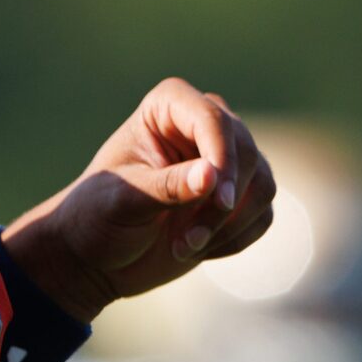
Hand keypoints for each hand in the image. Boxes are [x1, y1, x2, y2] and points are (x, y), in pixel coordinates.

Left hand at [1, 78, 275, 322]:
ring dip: (230, 225)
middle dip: (222, 205)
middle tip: (188, 241)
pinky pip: (263, 213)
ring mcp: (225, 160)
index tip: (220, 201)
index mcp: (168, 107)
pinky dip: (237, 238)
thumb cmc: (98, 216)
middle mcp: (203, 124)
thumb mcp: (125, 200)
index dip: (223, 158)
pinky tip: (199, 249)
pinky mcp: (239, 195)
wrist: (97, 255)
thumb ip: (168, 186)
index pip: (214, 120)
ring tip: (186, 247)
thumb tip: (212, 176)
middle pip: (245, 152)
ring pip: (263, 184)